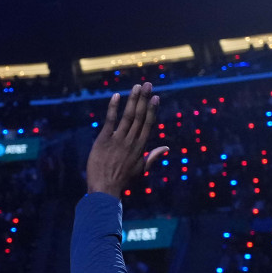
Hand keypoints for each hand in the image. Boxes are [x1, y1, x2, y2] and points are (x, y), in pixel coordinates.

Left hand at [86, 82, 168, 196]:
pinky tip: (116, 96)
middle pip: (140, 116)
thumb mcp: (141, 169)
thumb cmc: (123, 180)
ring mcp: (118, 140)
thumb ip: (153, 156)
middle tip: (147, 84)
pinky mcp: (104, 140)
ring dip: (132, 100)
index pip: (148, 124)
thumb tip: (167, 148)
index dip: (152, 109)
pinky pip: (110, 121)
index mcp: (140, 147)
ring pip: (128, 116)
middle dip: (144, 99)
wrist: (105, 188)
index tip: (156, 97)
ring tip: (137, 86)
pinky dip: (113, 108)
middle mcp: (131, 141)